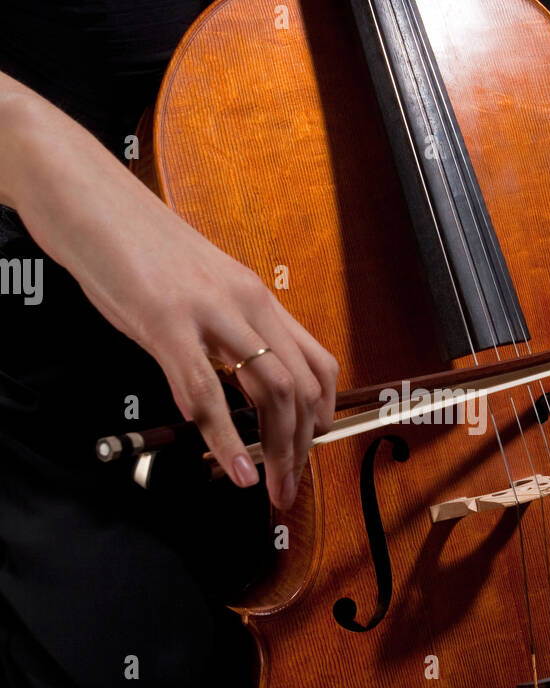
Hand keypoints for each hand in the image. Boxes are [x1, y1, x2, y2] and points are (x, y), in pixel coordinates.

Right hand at [4, 89, 337, 510]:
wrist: (90, 200)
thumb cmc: (139, 248)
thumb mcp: (198, 291)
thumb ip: (221, 335)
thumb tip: (234, 387)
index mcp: (256, 297)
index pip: (315, 364)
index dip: (321, 416)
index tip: (307, 452)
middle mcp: (246, 302)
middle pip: (300, 386)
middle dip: (299, 447)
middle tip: (288, 487)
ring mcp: (209, 311)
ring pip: (269, 388)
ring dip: (272, 448)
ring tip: (265, 486)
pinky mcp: (166, 320)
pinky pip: (204, 387)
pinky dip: (221, 433)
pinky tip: (227, 462)